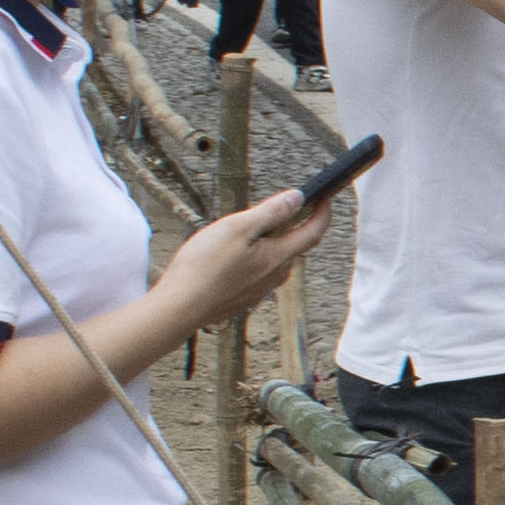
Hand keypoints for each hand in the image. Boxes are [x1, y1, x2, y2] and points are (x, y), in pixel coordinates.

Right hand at [153, 187, 326, 329]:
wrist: (180, 306)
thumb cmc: (204, 267)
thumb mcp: (237, 227)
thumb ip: (270, 212)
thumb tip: (298, 198)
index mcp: (278, 257)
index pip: (313, 232)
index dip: (323, 213)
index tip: (325, 198)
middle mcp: (275, 276)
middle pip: (294, 245)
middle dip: (290, 224)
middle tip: (271, 208)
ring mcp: (260, 289)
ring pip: (275, 259)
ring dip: (269, 242)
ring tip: (243, 231)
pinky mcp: (245, 297)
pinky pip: (259, 272)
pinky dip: (254, 257)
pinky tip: (230, 255)